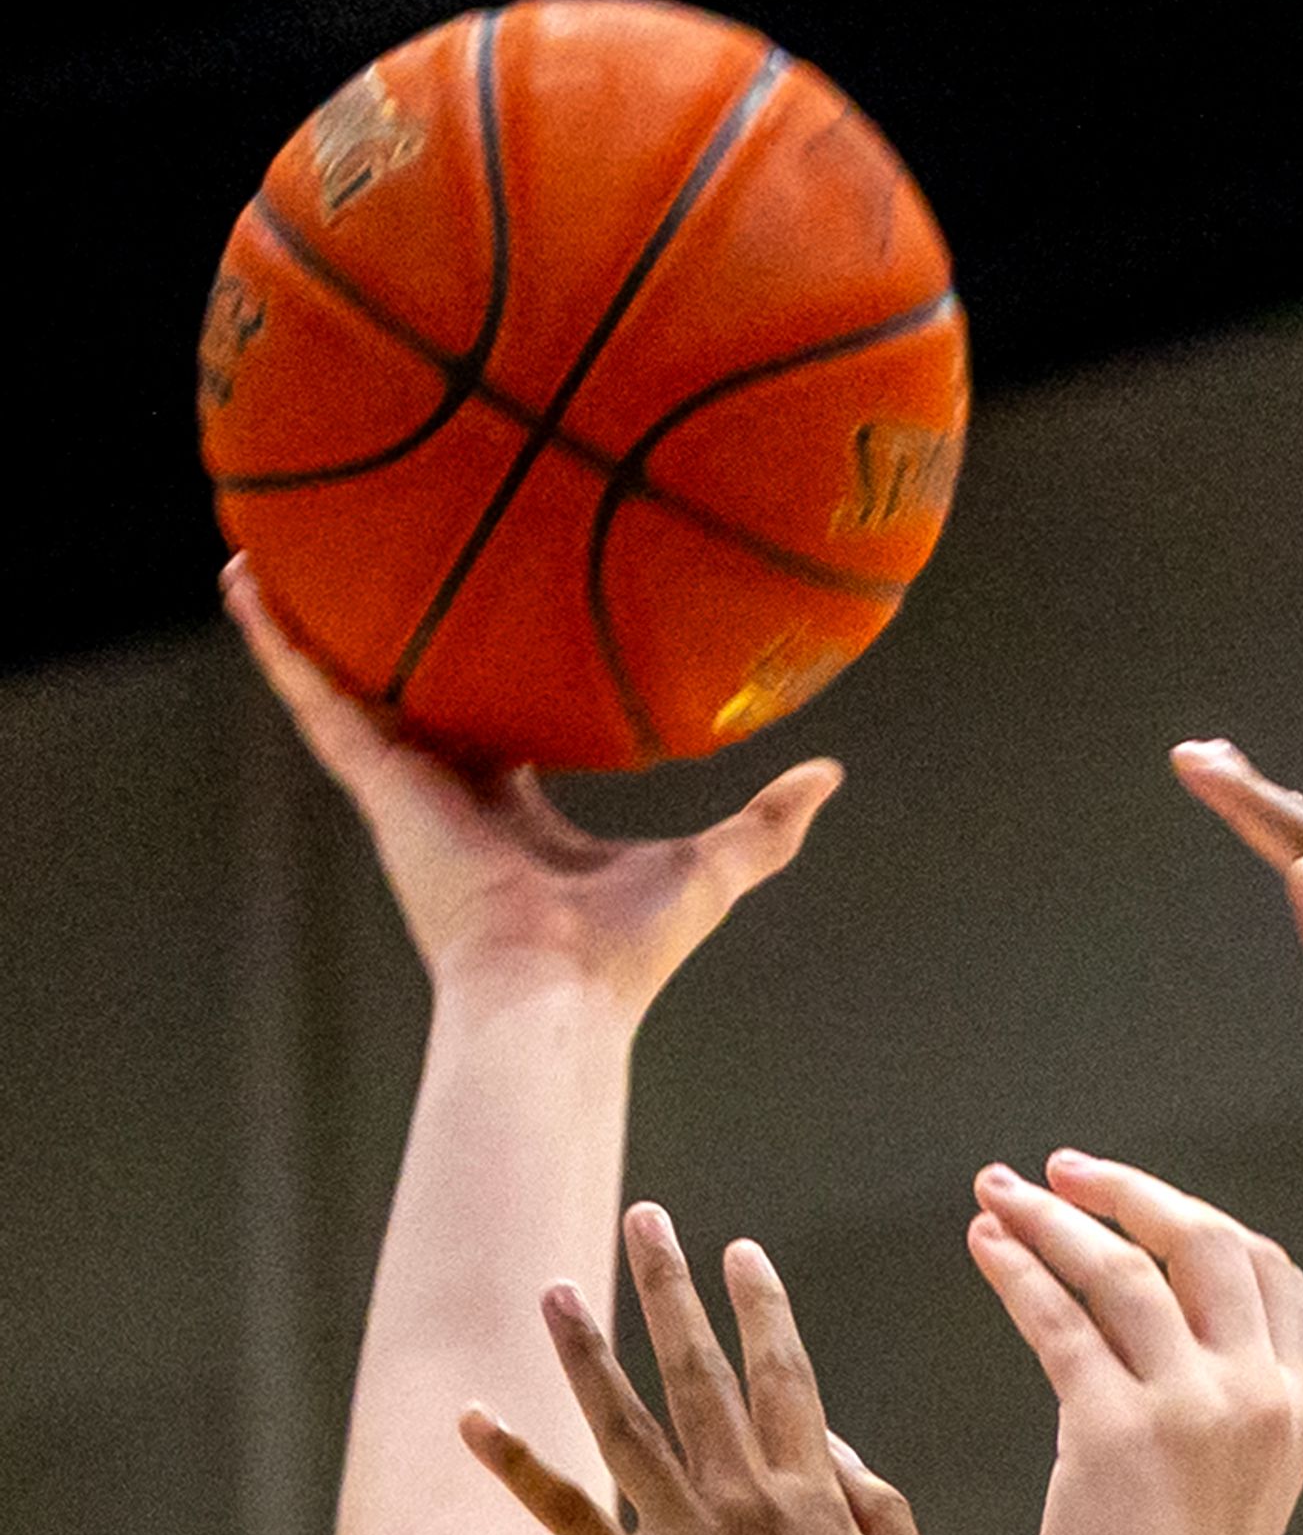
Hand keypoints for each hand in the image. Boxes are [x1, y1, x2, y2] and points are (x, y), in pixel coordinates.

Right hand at [229, 556, 834, 1013]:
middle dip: (397, 641)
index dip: (497, 678)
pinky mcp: (376, 782)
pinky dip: (276, 637)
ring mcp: (408, 787)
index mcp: (519, 811)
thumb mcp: (713, 866)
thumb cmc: (630, 954)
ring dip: (311, 617)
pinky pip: (313, 692)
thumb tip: (827, 775)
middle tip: (381, 561)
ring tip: (276, 539)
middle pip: (419, 697)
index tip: (499, 625)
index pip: (503, 728)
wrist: (559, 995)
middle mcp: (455, 794)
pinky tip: (242, 574)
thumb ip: (767, 826)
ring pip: (348, 682)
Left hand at [462, 1208, 952, 1534]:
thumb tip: (828, 1437)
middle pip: (700, 1374)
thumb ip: (874, 1502)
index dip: (762, 1309)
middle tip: (646, 1219)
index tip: (743, 1254)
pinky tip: (471, 1418)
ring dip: (584, 1349)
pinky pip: (566, 1517)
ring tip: (554, 1288)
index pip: (786, 1378)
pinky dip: (514, 1464)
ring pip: (626, 1425)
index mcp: (818, 1497)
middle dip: (671, 1289)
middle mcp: (749, 1502)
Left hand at [970, 1151, 1302, 1534]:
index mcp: (1293, 1419)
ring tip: (997, 1192)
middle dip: (1134, 1193)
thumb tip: (1184, 1410)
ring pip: (1127, 1266)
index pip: (1274, 1280)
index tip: (1141, 1209)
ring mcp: (1194, 1409)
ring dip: (1055, 1216)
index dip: (1207, 1226)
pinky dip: (1017, 1267)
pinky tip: (982, 1245)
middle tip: (1064, 1172)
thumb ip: (1224, 1447)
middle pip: (1212, 1243)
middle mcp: (1259, 1398)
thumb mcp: (1233, 1520)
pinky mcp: (1116, 1428)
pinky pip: (1060, 1315)